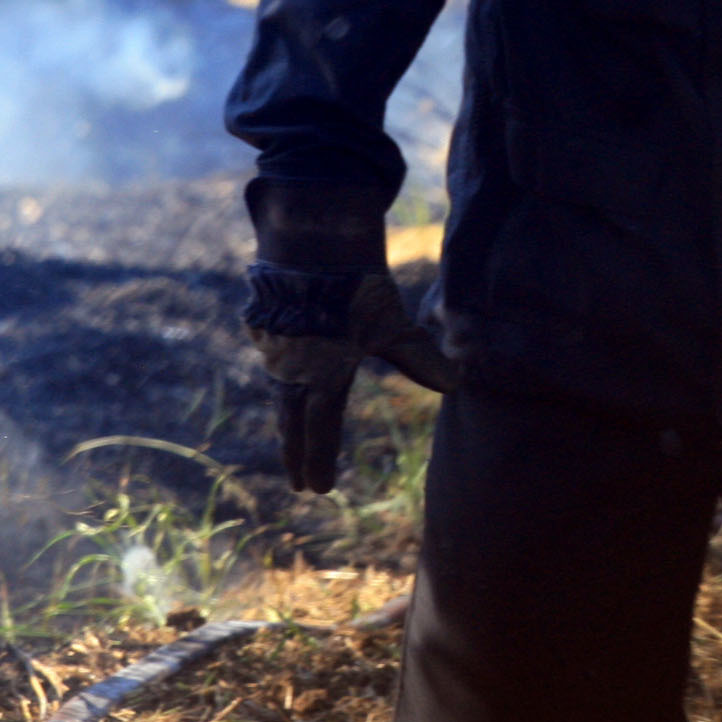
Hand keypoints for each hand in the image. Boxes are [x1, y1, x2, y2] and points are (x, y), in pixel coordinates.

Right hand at [246, 264, 459, 492]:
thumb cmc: (355, 281)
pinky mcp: (265, 323)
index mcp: (323, 371)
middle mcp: (292, 365)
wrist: (311, 231)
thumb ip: (418, 356)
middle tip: (297, 484)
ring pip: (282, 392)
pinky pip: (275, 362)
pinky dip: (282, 382)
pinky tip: (287, 389)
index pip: (320, 427)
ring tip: (292, 444)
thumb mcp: (390, 321)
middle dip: (296, 453)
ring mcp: (273, 345)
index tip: (318, 490)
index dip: (319, 459)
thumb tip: (456, 384)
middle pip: (293, 419)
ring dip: (288, 421)